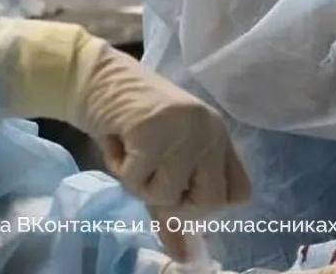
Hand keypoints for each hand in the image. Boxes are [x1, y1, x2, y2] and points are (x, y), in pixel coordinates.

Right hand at [0, 18, 249, 210]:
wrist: (95, 79)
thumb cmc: (127, 123)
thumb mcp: (158, 165)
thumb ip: (173, 211)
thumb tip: (186, 258)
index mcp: (218, 136)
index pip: (240, 193)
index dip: (206, 203)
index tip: (180, 190)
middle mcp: (209, 130)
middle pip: (212, 202)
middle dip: (175, 203)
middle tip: (152, 177)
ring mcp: (184, 130)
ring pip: (171, 196)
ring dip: (141, 185)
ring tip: (131, 154)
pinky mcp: (153, 131)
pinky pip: (139, 182)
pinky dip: (121, 171)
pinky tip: (118, 143)